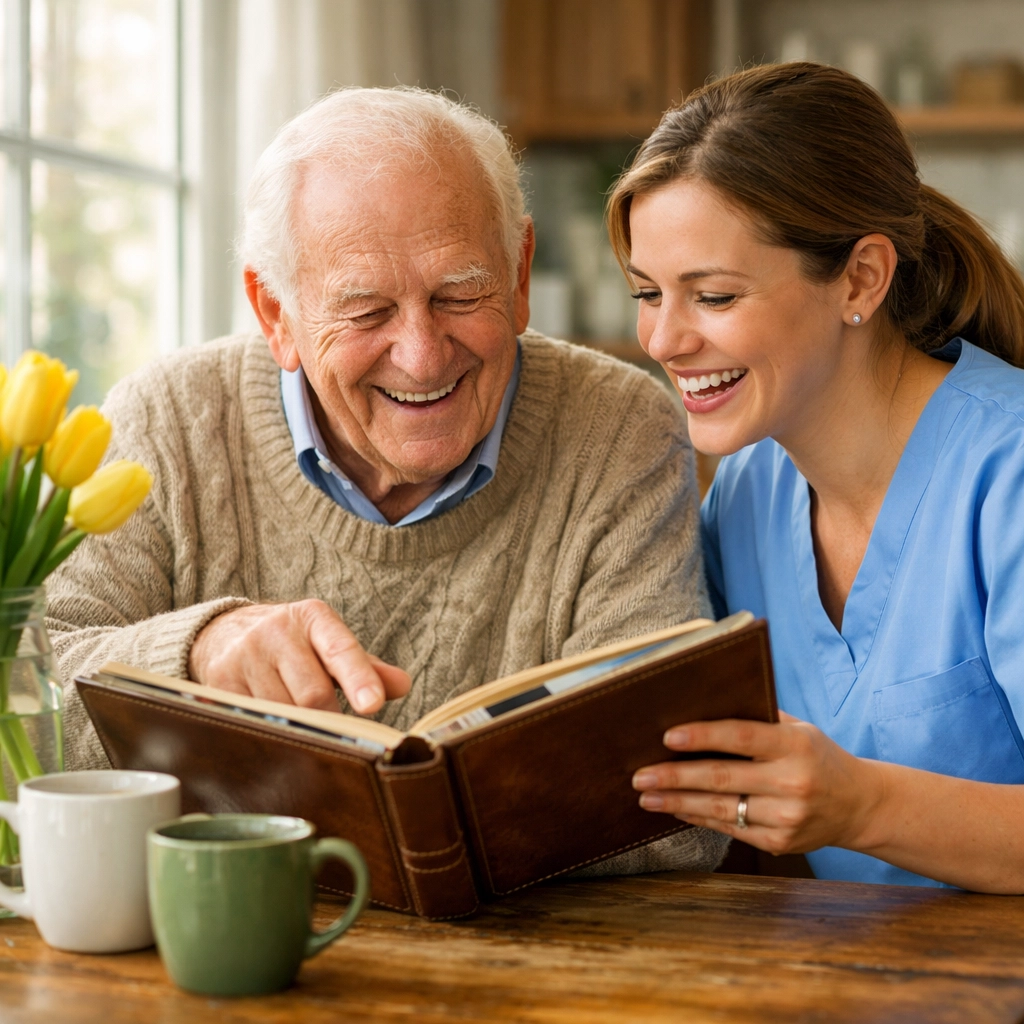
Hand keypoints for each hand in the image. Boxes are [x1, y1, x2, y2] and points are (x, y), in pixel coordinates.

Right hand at [187, 600, 411, 714]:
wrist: (225, 632)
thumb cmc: (293, 644)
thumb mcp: (329, 643)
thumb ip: (365, 666)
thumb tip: (402, 685)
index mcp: (313, 617)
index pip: (340, 649)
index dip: (358, 678)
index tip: (372, 705)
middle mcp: (276, 631)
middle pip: (312, 693)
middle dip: (330, 718)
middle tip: (336, 729)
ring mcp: (245, 656)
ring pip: (283, 713)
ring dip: (299, 728)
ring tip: (302, 723)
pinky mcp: (220, 682)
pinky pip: (254, 721)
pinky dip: (271, 732)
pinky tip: (275, 727)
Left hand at [630, 712, 884, 854]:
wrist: (860, 805)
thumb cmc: (817, 756)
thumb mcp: (798, 729)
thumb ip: (757, 718)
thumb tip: (701, 704)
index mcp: (794, 744)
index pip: (740, 736)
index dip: (702, 736)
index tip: (667, 736)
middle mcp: (792, 782)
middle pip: (721, 778)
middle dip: (674, 777)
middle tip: (639, 775)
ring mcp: (786, 817)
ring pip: (720, 809)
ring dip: (676, 802)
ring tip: (646, 796)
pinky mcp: (780, 843)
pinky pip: (729, 830)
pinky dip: (698, 818)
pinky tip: (675, 809)